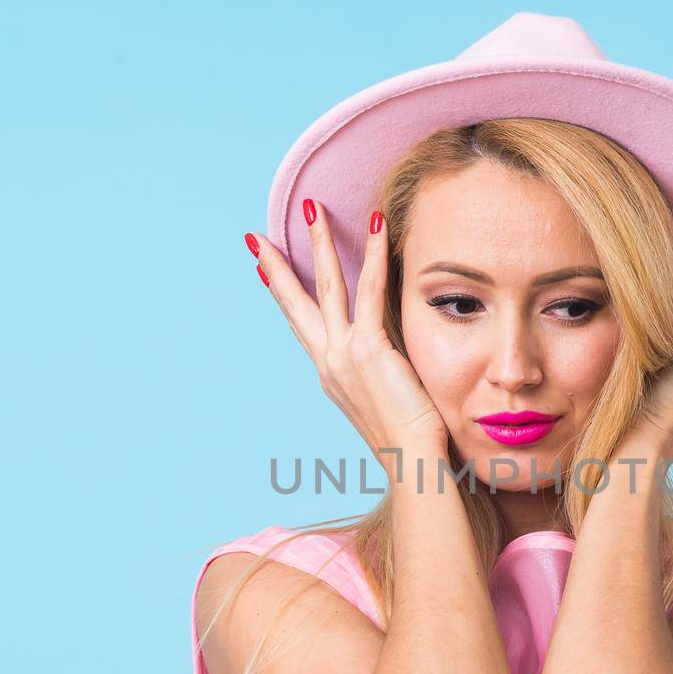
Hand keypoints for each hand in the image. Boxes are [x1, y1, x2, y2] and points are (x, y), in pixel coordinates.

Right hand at [246, 200, 448, 466]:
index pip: (301, 326)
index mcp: (331, 376)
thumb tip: (395, 366)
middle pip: (295, 303)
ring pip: (327, 287)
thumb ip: (384, 375)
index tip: (265, 270)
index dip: (282, 296)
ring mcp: (345, 355)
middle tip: (259, 237)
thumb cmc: (409, 443)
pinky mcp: (371, 348)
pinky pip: (371, 289)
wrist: (413, 464)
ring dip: (319, 244)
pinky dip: (373, 254)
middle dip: (277, 267)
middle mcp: (329, 363)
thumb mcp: (387, 403)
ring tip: (313, 210)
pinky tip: (374, 224)